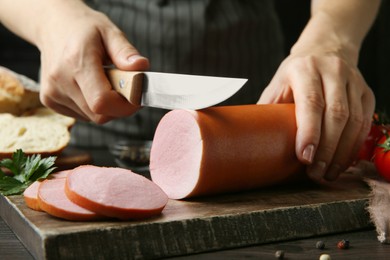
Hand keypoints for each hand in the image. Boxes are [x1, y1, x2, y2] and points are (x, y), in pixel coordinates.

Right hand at [37, 1, 148, 122]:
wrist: (52, 25)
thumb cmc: (84, 28)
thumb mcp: (110, 32)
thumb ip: (125, 52)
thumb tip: (141, 67)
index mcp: (76, 61)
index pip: (102, 101)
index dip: (125, 106)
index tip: (137, 97)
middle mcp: (60, 80)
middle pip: (99, 114)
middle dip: (119, 107)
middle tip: (126, 88)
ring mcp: (52, 92)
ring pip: (92, 117)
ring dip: (107, 107)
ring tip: (105, 82)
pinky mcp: (49, 100)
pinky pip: (82, 115)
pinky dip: (92, 107)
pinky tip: (90, 87)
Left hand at [258, 49, 374, 181]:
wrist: (326, 49)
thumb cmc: (294, 74)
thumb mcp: (277, 85)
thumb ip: (268, 110)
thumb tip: (252, 141)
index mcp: (304, 69)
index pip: (311, 102)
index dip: (309, 132)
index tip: (305, 158)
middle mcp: (333, 71)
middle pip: (336, 114)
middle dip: (326, 149)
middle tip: (315, 173)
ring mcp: (354, 81)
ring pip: (355, 121)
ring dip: (342, 152)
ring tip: (328, 173)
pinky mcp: (367, 92)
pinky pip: (365, 122)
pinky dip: (354, 146)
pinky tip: (342, 161)